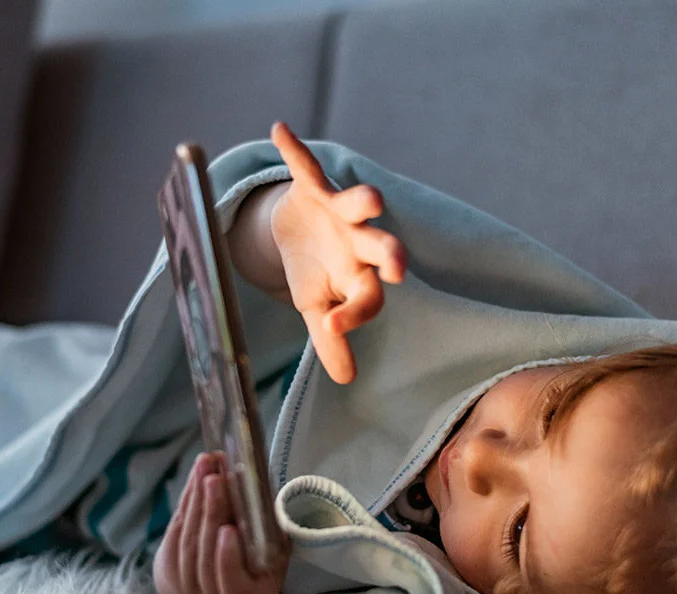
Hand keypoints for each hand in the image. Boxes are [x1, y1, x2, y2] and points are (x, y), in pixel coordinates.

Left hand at [153, 452, 289, 593]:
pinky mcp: (168, 574)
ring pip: (187, 545)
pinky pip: (173, 537)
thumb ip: (270, 535)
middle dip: (210, 514)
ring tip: (205, 471)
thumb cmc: (257, 571)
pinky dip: (184, 508)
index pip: (234, 587)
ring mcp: (187, 593)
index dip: (227, 560)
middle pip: (204, 557)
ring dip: (195, 503)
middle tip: (215, 479)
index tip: (228, 529)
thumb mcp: (274, 559)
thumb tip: (261, 492)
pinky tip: (193, 484)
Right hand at [269, 122, 406, 383]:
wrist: (297, 230)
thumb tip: (346, 380)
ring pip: (359, 204)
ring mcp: (342, 212)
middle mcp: (360, 243)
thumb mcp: (317, 307)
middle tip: (397, 267)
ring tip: (372, 199)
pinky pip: (305, 166)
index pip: (367, 298)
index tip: (332, 325)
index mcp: (361, 277)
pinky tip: (280, 130)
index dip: (353, 312)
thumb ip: (330, 339)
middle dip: (390, 255)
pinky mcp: (316, 185)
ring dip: (364, 200)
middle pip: (381, 249)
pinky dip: (293, 149)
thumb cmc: (316, 273)